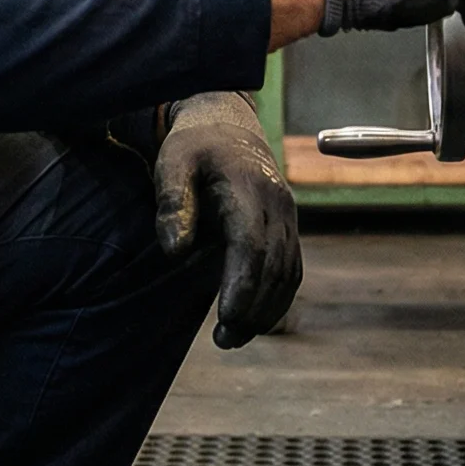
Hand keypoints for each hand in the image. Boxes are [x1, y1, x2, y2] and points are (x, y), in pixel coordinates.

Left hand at [154, 92, 299, 348]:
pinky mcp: (288, 229)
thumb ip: (172, 204)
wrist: (228, 125)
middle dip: (253, 309)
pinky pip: (292, 270)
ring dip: (266, 311)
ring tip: (232, 337)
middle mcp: (278, 205)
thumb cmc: (193, 147)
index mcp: (249, 189)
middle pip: (275, 267)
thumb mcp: (172, 164)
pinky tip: (252, 319)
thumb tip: (175, 253)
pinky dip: (277, 299)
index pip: (253, 246)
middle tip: (223, 340)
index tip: (226, 318)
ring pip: (289, 274)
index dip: (243, 286)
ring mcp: (288, 217)